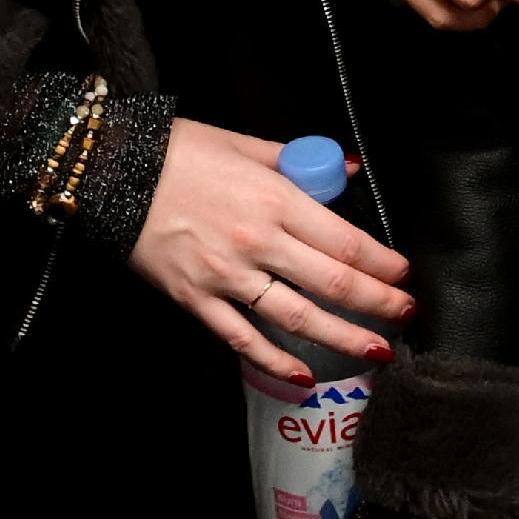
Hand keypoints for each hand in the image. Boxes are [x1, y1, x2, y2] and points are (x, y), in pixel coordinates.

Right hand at [131, 119, 414, 381]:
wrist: (112, 172)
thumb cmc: (180, 152)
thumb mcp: (245, 144)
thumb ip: (298, 160)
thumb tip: (346, 168)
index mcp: (276, 199)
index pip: (346, 241)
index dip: (383, 263)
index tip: (404, 274)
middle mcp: (258, 242)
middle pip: (333, 283)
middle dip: (378, 303)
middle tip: (406, 315)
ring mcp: (227, 276)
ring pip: (298, 317)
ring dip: (343, 338)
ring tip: (376, 351)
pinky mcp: (197, 300)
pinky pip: (243, 339)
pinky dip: (276, 360)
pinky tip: (304, 374)